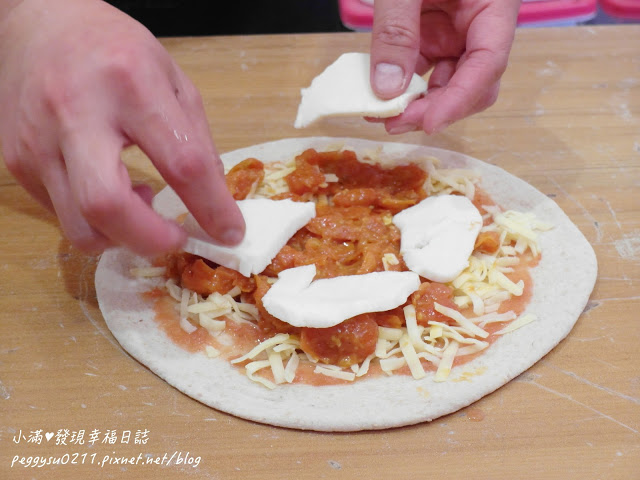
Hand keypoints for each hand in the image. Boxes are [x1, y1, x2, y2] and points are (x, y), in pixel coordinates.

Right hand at [0, 0, 243, 255]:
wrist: (40, 23)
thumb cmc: (115, 49)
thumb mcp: (172, 78)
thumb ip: (196, 138)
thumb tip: (213, 199)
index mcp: (132, 84)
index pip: (181, 161)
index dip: (211, 207)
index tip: (230, 232)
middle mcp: (77, 113)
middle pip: (107, 204)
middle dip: (150, 239)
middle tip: (176, 238)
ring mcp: (38, 141)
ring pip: (79, 224)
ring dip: (121, 236)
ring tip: (140, 204)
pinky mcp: (17, 161)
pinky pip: (61, 214)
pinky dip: (96, 219)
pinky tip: (110, 187)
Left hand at [370, 0, 519, 133]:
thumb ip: (396, 29)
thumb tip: (387, 89)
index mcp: (492, 5)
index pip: (488, 63)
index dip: (460, 99)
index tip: (429, 122)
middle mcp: (478, 26)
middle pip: (471, 84)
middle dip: (436, 109)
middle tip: (395, 122)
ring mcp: (455, 34)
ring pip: (446, 84)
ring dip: (417, 105)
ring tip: (381, 115)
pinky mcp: (432, 36)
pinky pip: (422, 70)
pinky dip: (403, 87)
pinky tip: (380, 97)